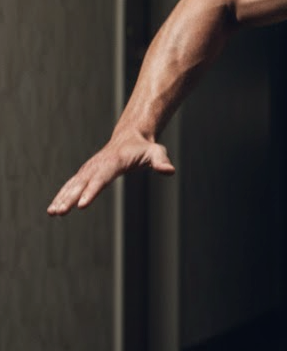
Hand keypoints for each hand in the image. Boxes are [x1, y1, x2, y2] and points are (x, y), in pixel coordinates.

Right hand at [47, 133, 174, 215]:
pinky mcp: (86, 173)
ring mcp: (90, 168)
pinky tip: (54, 209)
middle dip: (70, 198)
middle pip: (82, 184)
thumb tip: (169, 171)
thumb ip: (161, 161)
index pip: (101, 178)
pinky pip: (71, 185)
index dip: (91, 191)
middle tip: (59, 213)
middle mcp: (98, 165)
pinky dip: (62, 195)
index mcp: (113, 161)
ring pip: (73, 185)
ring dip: (61, 198)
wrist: (131, 137)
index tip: (81, 205)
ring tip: (52, 213)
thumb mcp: (156, 152)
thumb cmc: (145, 147)